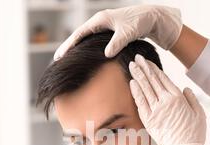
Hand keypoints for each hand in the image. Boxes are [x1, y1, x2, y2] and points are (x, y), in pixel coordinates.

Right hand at [54, 5, 181, 59]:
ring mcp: (105, 27)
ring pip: (86, 40)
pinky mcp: (111, 33)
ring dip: (77, 49)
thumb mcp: (127, 33)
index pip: (79, 34)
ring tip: (67, 61)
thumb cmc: (140, 23)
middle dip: (68, 48)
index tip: (60, 56)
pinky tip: (84, 58)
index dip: (69, 45)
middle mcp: (100, 22)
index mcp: (100, 20)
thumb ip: (117, 43)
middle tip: (57, 60)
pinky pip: (94, 42)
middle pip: (79, 37)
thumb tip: (106, 54)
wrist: (152, 18)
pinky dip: (87, 49)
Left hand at [129, 54, 206, 144]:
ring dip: (138, 76)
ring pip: (144, 89)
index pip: (163, 79)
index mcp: (178, 98)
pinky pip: (140, 102)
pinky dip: (136, 92)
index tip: (147, 62)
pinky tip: (132, 83)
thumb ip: (192, 99)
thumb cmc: (194, 134)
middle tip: (136, 58)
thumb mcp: (200, 114)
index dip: (154, 68)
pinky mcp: (149, 120)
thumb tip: (185, 88)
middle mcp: (165, 101)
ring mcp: (155, 110)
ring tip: (132, 66)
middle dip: (143, 68)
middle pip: (152, 80)